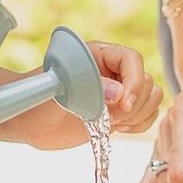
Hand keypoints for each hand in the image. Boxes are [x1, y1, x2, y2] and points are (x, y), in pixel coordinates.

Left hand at [0, 42, 162, 150]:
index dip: (134, 81)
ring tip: (113, 122)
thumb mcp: (60, 90)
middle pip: (147, 80)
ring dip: (139, 114)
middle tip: (111, 117)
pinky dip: (140, 124)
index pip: (132, 59)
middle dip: (134, 103)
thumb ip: (88, 88)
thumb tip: (118, 94)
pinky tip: (119, 128)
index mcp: (100, 54)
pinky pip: (147, 114)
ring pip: (152, 97)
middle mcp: (114, 70)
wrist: (31, 121)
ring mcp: (119, 92)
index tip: (122, 104)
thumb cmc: (40, 98)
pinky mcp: (120, 112)